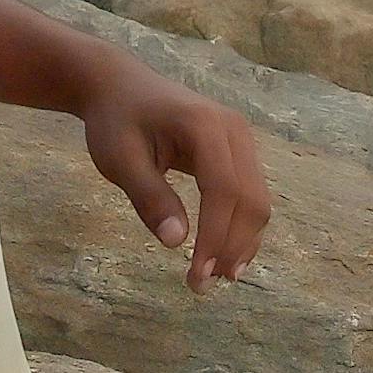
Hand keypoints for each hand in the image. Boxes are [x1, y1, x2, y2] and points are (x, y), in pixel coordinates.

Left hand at [75, 58, 271, 289]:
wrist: (119, 86)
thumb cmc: (115, 121)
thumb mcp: (120, 160)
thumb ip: (150, 199)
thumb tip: (176, 243)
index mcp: (204, 126)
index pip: (223, 190)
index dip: (215, 237)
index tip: (197, 276)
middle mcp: (234, 129)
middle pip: (250, 198)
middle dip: (232, 246)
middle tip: (203, 286)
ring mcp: (241, 138)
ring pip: (257, 199)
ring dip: (241, 241)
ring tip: (215, 278)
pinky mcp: (238, 150)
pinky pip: (250, 193)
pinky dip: (240, 227)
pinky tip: (224, 254)